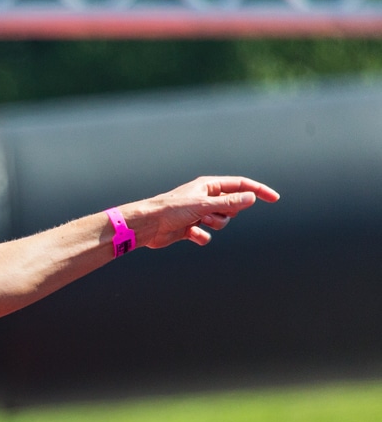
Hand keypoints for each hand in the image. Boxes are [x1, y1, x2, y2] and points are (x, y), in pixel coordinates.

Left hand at [122, 175, 279, 248]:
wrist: (148, 225)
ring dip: (214, 224)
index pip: (240, 185)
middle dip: (226, 213)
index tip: (274, 198)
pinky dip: (202, 237)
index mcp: (208, 186)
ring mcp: (199, 213)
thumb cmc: (172, 209)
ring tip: (197, 223)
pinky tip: (191, 235)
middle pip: (232, 206)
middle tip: (209, 213)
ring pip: (222, 222)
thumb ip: (229, 202)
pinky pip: (207, 236)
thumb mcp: (204, 204)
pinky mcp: (191, 228)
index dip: (258, 191)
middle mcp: (205, 197)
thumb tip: (251, 198)